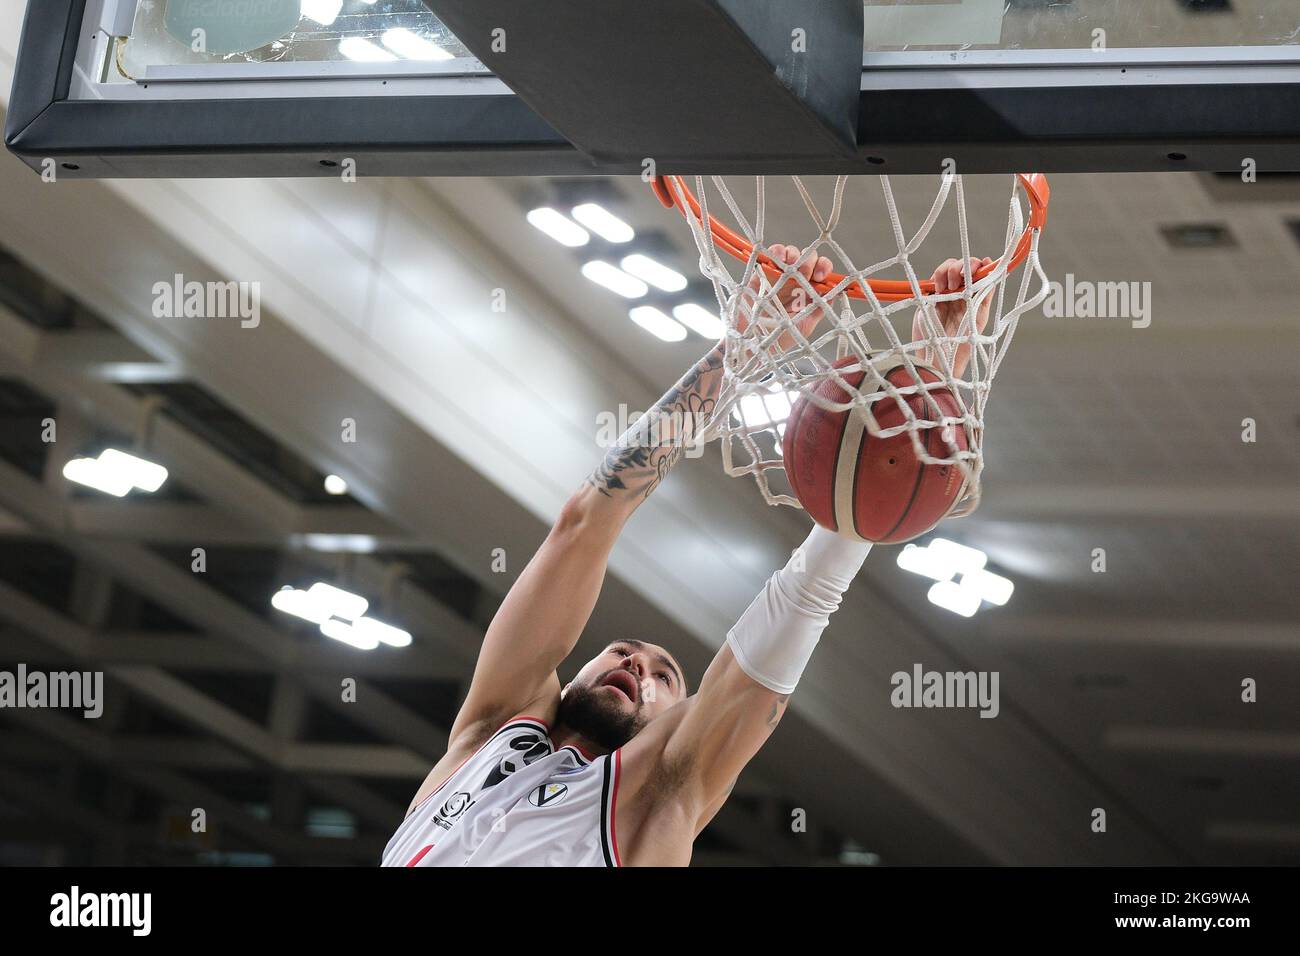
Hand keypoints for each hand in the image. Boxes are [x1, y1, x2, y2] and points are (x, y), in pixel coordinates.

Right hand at [736, 244, 833, 351]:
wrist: (751, 344)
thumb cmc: (777, 340)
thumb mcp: (805, 327)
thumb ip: (819, 309)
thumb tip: (835, 292)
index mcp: (808, 293)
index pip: (821, 272)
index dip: (824, 269)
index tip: (820, 277)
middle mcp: (795, 283)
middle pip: (808, 259)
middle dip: (810, 261)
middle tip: (804, 274)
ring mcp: (778, 277)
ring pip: (791, 254)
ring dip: (794, 255)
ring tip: (791, 265)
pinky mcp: (762, 274)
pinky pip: (771, 255)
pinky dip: (777, 251)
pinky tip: (780, 258)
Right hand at [911, 256, 993, 377]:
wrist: (943, 356)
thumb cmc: (964, 341)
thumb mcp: (979, 316)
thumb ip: (986, 294)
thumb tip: (996, 272)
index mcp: (973, 295)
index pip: (976, 271)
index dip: (977, 264)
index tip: (980, 266)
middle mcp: (959, 291)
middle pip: (961, 265)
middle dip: (962, 267)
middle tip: (961, 278)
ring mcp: (943, 293)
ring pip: (946, 269)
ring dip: (948, 271)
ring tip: (948, 288)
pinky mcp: (928, 296)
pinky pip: (932, 279)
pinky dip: (937, 278)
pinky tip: (940, 289)